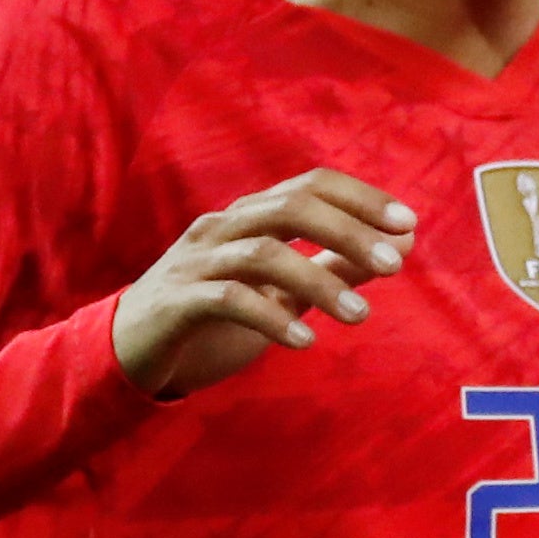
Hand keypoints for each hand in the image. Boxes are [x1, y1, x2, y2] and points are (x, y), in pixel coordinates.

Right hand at [112, 168, 414, 399]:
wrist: (130, 352)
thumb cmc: (213, 317)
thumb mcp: (285, 291)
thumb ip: (338, 265)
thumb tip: (404, 244)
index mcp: (249, 217)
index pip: (309, 186)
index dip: (360, 198)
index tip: (408, 224)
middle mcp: (222, 228)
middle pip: (289, 208)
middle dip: (348, 232)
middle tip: (396, 266)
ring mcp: (195, 262)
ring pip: (263, 253)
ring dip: (319, 280)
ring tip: (362, 317)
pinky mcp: (176, 302)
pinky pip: (228, 299)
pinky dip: (271, 317)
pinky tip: (305, 339)